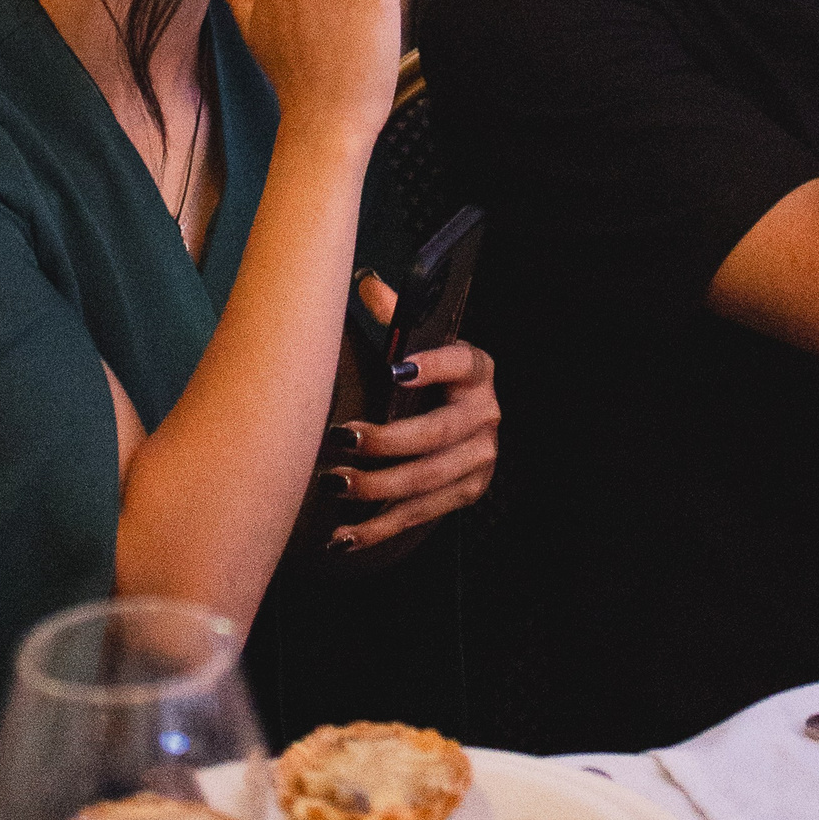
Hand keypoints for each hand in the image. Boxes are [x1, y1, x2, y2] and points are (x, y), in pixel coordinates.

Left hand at [324, 300, 499, 551]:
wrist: (462, 422)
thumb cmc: (425, 378)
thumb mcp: (419, 344)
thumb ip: (395, 316)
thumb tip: (365, 282)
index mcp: (475, 368)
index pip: (459, 364)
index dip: (433, 366)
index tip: (398, 371)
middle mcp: (485, 414)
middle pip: (438, 433)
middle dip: (388, 442)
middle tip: (340, 442)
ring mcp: (480, 458)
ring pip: (427, 480)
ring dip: (378, 488)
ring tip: (334, 485)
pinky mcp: (467, 493)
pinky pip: (422, 515)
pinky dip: (380, 528)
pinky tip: (343, 537)